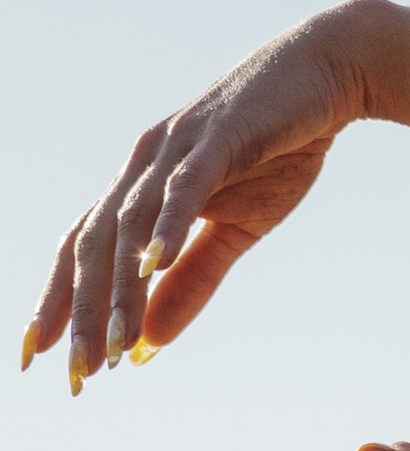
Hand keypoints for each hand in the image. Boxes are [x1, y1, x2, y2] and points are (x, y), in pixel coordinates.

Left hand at [22, 5, 378, 390]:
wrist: (325, 78)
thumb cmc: (277, 152)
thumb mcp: (235, 232)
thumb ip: (190, 284)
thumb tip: (147, 345)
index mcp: (141, 188)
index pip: (85, 251)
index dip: (60, 303)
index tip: (42, 358)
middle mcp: (143, 165)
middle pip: (95, 245)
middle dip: (81, 312)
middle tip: (76, 372)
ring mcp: (176, 148)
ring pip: (131, 225)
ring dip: (121, 288)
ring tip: (115, 343)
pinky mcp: (218, 137)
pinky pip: (184, 188)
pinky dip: (166, 227)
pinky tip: (153, 265)